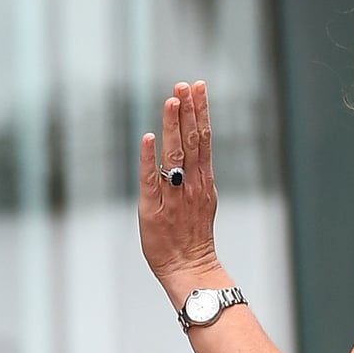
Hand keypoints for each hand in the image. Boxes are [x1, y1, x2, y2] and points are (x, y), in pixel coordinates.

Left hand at [138, 81, 222, 306]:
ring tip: (172, 99)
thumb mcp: (203, 200)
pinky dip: (150, 158)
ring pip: (176, 154)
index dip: (200, 111)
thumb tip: (196, 147)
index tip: (198, 86)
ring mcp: (175, 196)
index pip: (203, 138)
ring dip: (173, 125)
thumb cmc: (193, 237)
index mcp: (204, 180)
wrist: (189, 268)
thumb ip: (198, 174)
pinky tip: (149, 137)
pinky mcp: (154, 209)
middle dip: (189, 110)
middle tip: (187, 84)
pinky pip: (151, 179)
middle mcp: (192, 184)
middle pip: (192, 140)